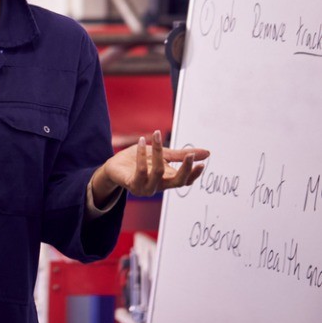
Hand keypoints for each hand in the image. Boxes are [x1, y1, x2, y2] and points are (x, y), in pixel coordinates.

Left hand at [91, 129, 209, 201]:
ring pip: (158, 172)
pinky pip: (141, 171)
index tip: (202, 162)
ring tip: (155, 135)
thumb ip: (181, 154)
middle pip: (177, 182)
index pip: (185, 181)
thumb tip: (207, 153)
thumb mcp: (162, 154)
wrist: (115, 166)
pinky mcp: (132, 184)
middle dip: (185, 169)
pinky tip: (141, 142)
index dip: (194, 173)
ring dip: (158, 152)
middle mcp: (158, 186)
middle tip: (189, 154)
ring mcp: (145, 187)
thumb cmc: (139, 160)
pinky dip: (142, 154)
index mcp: (167, 179)